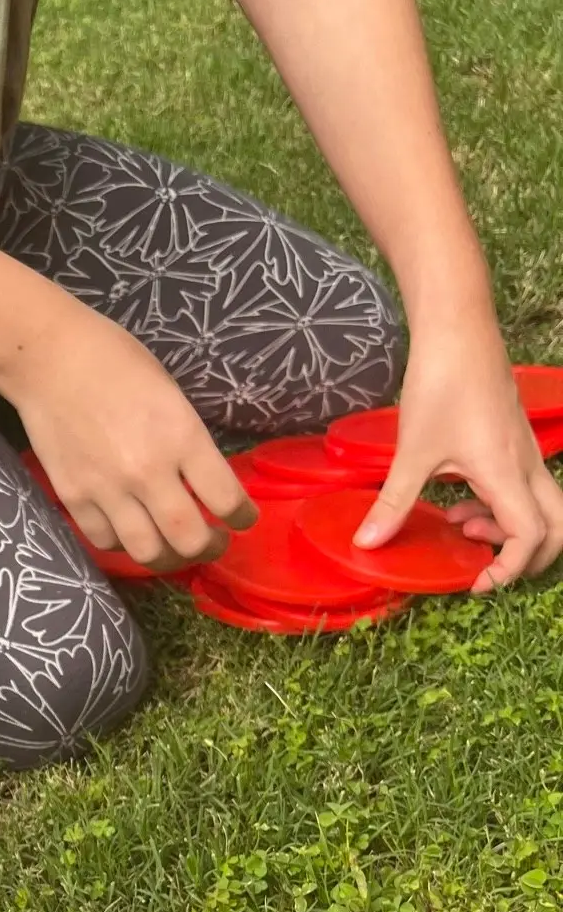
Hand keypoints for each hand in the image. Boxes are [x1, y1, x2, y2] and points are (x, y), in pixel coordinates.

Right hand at [8, 292, 257, 570]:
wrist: (49, 359)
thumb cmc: (116, 362)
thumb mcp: (171, 395)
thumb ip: (188, 441)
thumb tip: (200, 481)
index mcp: (182, 437)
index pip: (226, 500)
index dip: (242, 518)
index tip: (242, 520)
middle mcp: (148, 472)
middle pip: (189, 540)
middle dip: (209, 548)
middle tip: (212, 541)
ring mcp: (107, 490)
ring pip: (148, 552)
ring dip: (169, 558)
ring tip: (174, 548)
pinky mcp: (74, 498)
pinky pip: (106, 541)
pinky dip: (125, 543)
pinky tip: (132, 531)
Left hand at [354, 312, 562, 591]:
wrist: (459, 328)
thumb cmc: (440, 383)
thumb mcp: (413, 450)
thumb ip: (394, 502)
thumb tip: (367, 543)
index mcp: (507, 473)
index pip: (531, 536)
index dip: (509, 570)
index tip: (474, 583)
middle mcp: (526, 464)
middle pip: (557, 526)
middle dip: (529, 556)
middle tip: (484, 565)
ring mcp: (524, 450)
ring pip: (542, 505)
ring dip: (509, 529)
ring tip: (460, 527)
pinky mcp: (514, 439)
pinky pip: (524, 485)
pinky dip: (501, 505)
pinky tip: (458, 502)